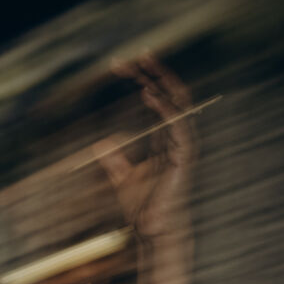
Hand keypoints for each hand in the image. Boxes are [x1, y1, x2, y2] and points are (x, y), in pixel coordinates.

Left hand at [97, 53, 197, 243]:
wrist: (152, 228)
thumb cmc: (141, 207)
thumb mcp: (121, 178)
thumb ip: (114, 160)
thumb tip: (101, 145)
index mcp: (163, 138)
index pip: (155, 100)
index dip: (141, 80)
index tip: (121, 65)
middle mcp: (175, 136)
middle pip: (167, 95)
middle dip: (152, 73)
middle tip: (134, 55)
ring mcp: (181, 144)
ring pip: (175, 102)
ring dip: (159, 81)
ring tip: (143, 63)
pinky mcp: (183, 154)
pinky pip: (176, 124)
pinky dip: (163, 108)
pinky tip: (147, 93)